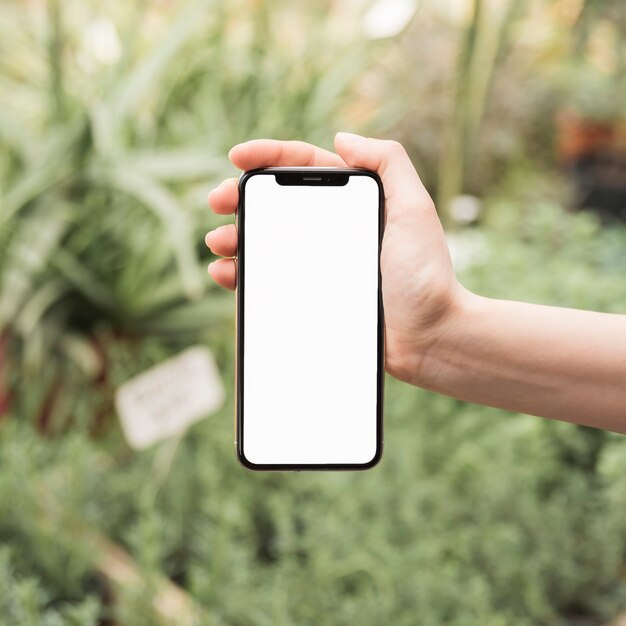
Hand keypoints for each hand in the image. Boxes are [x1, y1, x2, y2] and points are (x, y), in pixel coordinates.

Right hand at [205, 133, 464, 384]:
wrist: (429, 337)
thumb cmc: (425, 275)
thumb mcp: (414, 210)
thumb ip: (388, 164)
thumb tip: (342, 137)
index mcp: (355, 203)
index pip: (305, 169)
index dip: (269, 156)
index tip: (237, 157)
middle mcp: (333, 229)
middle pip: (276, 205)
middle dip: (241, 198)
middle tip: (216, 201)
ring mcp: (319, 264)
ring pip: (266, 242)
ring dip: (236, 237)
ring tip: (218, 241)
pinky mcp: (312, 296)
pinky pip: (270, 280)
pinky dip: (244, 274)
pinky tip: (227, 273)